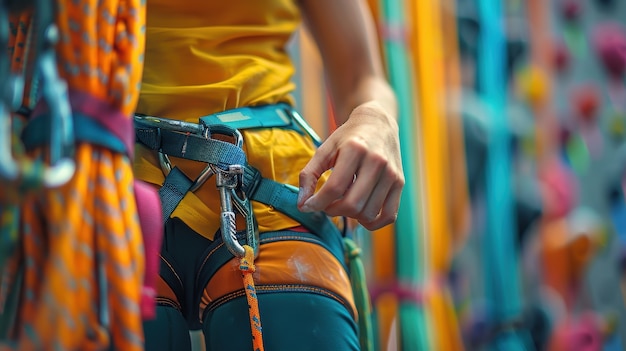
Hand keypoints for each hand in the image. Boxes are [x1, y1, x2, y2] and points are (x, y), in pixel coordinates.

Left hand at [297, 101, 404, 229]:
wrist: (377, 124)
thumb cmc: (347, 138)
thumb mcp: (324, 150)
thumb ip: (309, 175)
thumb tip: (302, 205)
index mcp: (355, 149)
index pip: (335, 188)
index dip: (318, 203)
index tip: (308, 206)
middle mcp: (377, 161)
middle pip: (352, 204)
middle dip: (333, 211)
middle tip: (326, 204)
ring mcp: (391, 174)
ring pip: (368, 213)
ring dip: (350, 216)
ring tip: (343, 203)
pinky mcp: (400, 183)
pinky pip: (388, 216)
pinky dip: (372, 223)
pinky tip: (360, 214)